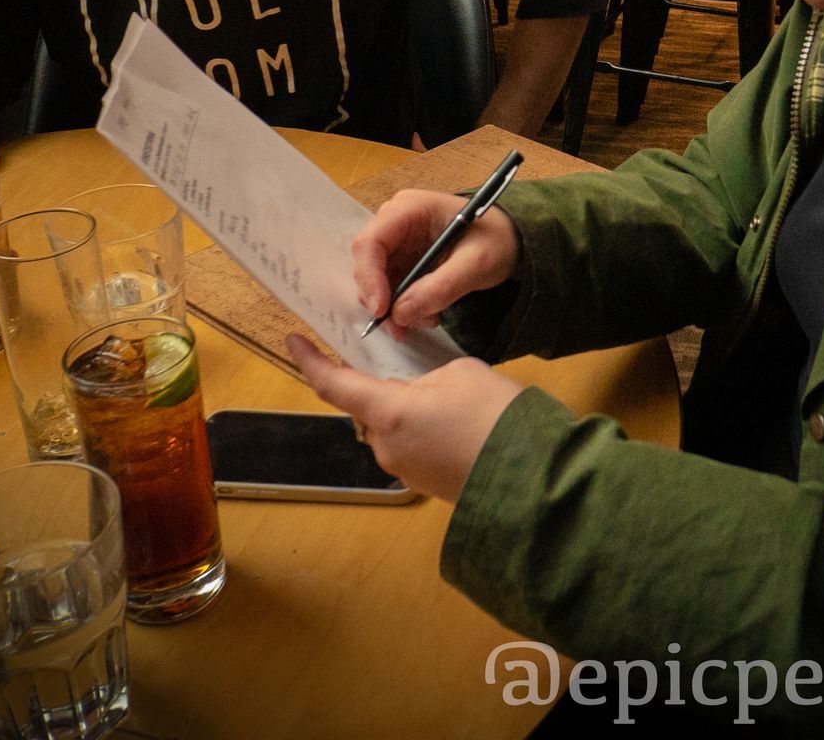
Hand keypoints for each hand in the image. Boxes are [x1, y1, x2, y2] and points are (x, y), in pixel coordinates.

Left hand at [286, 337, 526, 501]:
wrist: (530, 477)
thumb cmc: (494, 415)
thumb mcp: (460, 373)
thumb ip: (427, 377)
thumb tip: (421, 394)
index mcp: (388, 413)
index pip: (334, 385)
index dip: (310, 361)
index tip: (293, 341)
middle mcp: (386, 445)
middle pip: (369, 407)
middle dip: (387, 387)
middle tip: (421, 370)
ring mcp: (404, 469)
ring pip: (393, 427)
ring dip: (410, 409)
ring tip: (454, 400)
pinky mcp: (424, 483)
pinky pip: (412, 446)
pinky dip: (424, 430)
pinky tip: (459, 424)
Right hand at [351, 190, 520, 333]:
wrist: (511, 240)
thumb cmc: (497, 239)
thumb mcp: (477, 263)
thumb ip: (441, 287)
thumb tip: (402, 312)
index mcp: (410, 209)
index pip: (370, 242)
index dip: (369, 277)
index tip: (381, 310)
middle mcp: (396, 222)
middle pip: (368, 264)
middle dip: (382, 300)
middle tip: (402, 328)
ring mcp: (398, 242)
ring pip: (376, 282)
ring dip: (395, 308)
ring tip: (429, 319)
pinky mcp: (403, 261)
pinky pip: (391, 289)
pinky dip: (405, 307)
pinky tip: (430, 313)